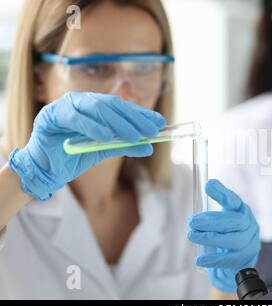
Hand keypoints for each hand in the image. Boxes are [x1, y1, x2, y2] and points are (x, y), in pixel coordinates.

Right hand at [8, 92, 165, 200]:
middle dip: (134, 118)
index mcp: (93, 107)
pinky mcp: (51, 116)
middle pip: (112, 105)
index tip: (160, 123)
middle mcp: (80, 102)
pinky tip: (106, 137)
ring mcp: (65, 106)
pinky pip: (76, 118)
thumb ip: (124, 146)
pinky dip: (92, 127)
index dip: (141, 114)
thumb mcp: (103, 151)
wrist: (45, 171)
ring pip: (96, 108)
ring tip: (135, 136)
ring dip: (118, 122)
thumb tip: (149, 147)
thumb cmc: (73, 157)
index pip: (121, 107)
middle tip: (151, 131)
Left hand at [188, 179, 259, 292]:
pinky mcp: (246, 260)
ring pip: (235, 241)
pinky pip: (231, 260)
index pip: (235, 201)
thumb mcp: (224, 216)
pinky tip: (199, 259)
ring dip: (211, 238)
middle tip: (191, 221)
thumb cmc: (229, 233)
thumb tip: (209, 184)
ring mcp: (250, 244)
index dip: (223, 194)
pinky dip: (214, 259)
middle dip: (212, 221)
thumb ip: (219, 200)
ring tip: (191, 236)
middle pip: (236, 222)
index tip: (208, 186)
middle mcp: (250, 226)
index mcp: (243, 211)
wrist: (239, 261)